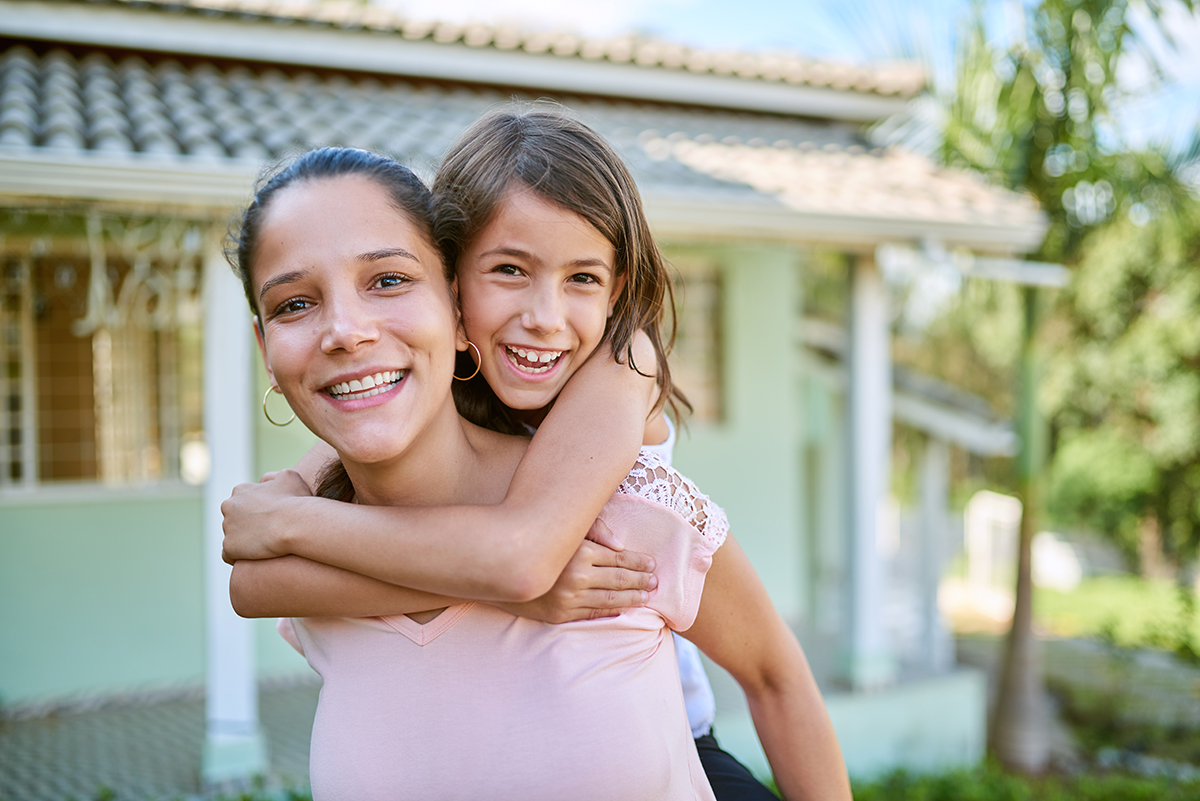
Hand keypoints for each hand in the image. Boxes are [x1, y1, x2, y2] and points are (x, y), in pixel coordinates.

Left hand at [221, 469, 312, 563]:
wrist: (294, 524)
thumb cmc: (295, 501)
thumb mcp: (289, 476)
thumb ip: (273, 477)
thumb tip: (264, 481)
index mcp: (240, 490)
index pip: (242, 502)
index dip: (256, 510)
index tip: (269, 518)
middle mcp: (228, 506)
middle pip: (233, 518)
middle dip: (245, 525)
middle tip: (266, 533)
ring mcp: (227, 527)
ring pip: (231, 536)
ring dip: (243, 541)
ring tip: (262, 547)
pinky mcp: (229, 547)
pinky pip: (228, 555)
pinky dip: (237, 557)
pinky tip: (252, 559)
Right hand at [496, 528, 656, 623]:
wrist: (500, 570)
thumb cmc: (536, 541)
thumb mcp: (564, 527)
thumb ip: (594, 528)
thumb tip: (619, 544)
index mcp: (580, 552)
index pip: (619, 559)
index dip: (638, 562)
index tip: (652, 564)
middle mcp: (576, 577)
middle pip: (619, 580)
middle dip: (641, 581)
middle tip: (656, 581)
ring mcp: (568, 598)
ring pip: (611, 600)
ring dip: (633, 598)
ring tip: (647, 596)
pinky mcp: (560, 615)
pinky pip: (593, 613)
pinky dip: (611, 611)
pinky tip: (624, 609)